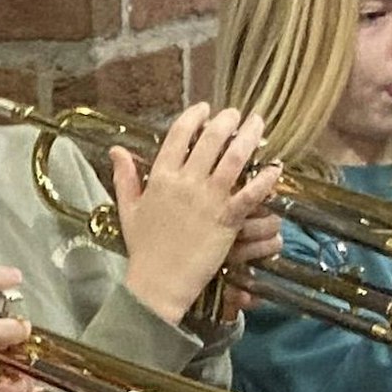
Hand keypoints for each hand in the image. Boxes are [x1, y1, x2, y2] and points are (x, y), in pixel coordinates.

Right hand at [113, 104, 281, 323]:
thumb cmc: (143, 248)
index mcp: (160, 177)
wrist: (158, 282)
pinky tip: (275, 168)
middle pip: (211, 139)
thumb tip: (115, 149)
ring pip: (234, 159)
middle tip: (237, 114)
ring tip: (258, 124)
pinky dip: (265, 179)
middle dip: (227, 120)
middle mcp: (185, 183)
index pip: (178, 135)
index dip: (194, 116)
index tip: (205, 108)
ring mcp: (207, 200)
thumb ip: (124, 177)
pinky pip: (250, 194)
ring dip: (249, 137)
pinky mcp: (226, 220)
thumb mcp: (128, 209)